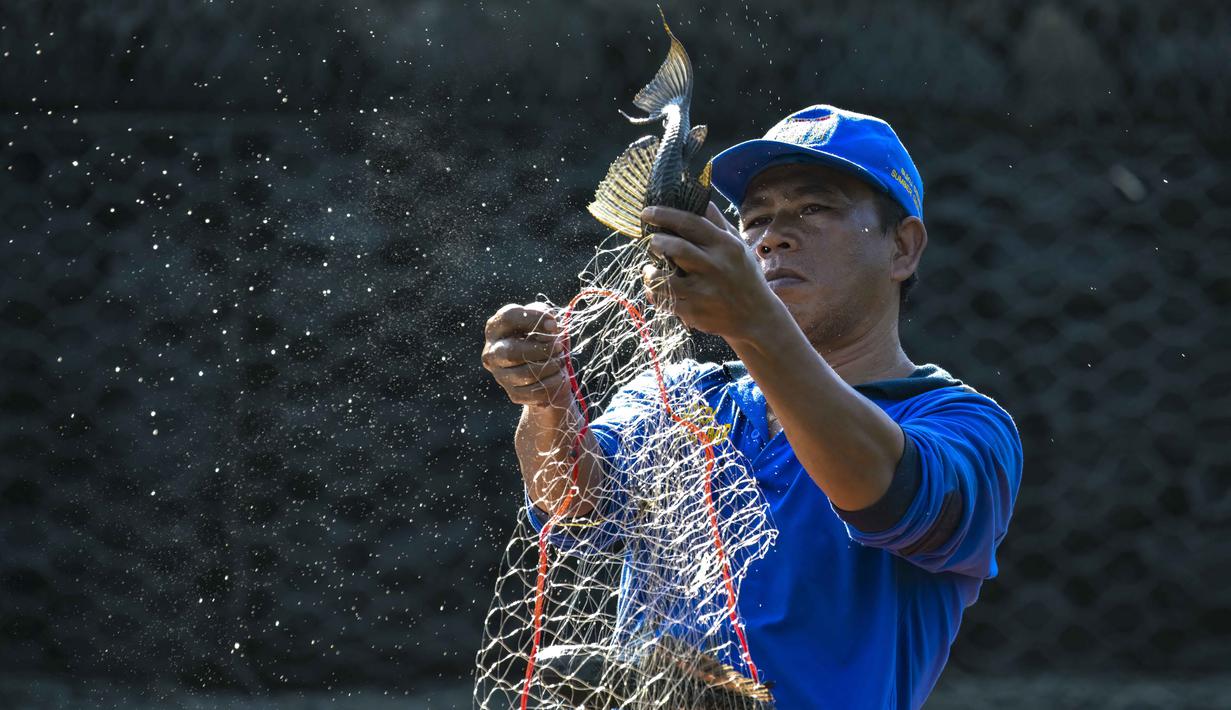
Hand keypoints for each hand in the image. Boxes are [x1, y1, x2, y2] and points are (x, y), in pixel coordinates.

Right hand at [482, 303, 573, 408]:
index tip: (554, 325)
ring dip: (550, 366)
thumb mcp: (543, 321)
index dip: (533, 319)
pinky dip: (551, 383)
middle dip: (541, 349)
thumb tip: (550, 326)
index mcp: (496, 328)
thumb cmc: (543, 338)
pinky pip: (534, 391)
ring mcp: (500, 375)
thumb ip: (545, 316)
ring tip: (561, 360)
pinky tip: (558, 375)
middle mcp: (492, 352)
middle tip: (559, 346)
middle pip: (511, 352)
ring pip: (524, 374)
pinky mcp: (513, 393)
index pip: (507, 317)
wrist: (547, 369)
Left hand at [641, 202, 779, 341]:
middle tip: (652, 242)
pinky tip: (657, 290)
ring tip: (650, 270)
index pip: (690, 222)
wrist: (757, 317)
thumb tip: (699, 198)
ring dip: (650, 273)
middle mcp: (715, 266)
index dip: (664, 214)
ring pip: (664, 278)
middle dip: (656, 242)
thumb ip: (717, 223)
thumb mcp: (738, 246)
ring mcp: (704, 291)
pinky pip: (665, 301)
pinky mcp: (695, 312)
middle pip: (675, 248)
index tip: (647, 212)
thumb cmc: (744, 275)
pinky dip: (656, 294)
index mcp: (726, 246)